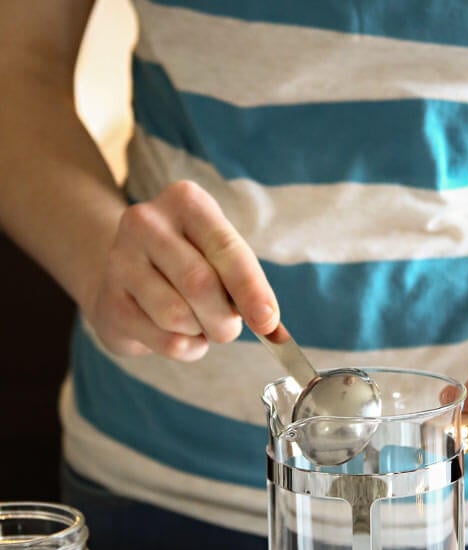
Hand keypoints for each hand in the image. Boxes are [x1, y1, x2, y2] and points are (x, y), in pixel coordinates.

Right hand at [84, 181, 279, 360]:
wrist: (126, 278)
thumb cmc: (188, 267)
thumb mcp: (221, 261)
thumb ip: (249, 290)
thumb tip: (275, 332)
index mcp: (186, 201)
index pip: (226, 249)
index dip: (251, 289)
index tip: (268, 321)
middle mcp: (146, 222)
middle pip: (200, 284)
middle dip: (224, 319)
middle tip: (228, 329)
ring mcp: (121, 261)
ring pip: (177, 316)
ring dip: (200, 332)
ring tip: (198, 323)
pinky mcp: (110, 301)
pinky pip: (163, 339)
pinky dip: (185, 348)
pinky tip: (180, 335)